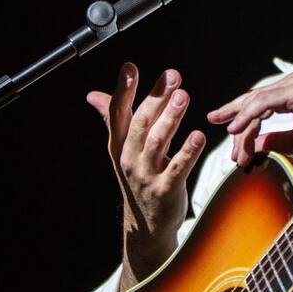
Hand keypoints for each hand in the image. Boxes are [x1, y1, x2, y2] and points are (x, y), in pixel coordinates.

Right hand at [87, 62, 205, 288]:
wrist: (147, 224)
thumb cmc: (140, 178)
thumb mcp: (124, 150)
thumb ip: (113, 120)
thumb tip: (93, 95)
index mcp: (119, 146)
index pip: (118, 113)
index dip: (123, 90)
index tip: (129, 67)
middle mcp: (129, 158)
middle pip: (140, 123)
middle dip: (155, 98)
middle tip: (171, 77)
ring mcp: (146, 175)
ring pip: (157, 142)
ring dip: (170, 118)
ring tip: (183, 97)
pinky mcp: (166, 190)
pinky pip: (178, 167)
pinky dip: (188, 151)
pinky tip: (199, 135)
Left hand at [207, 71, 292, 165]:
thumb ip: (277, 140)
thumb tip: (254, 145)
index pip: (258, 105)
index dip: (239, 118)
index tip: (227, 136)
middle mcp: (292, 86)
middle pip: (252, 103)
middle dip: (235, 122)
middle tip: (226, 143)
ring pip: (255, 104)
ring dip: (241, 128)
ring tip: (237, 151)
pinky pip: (264, 102)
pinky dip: (248, 115)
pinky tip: (238, 129)